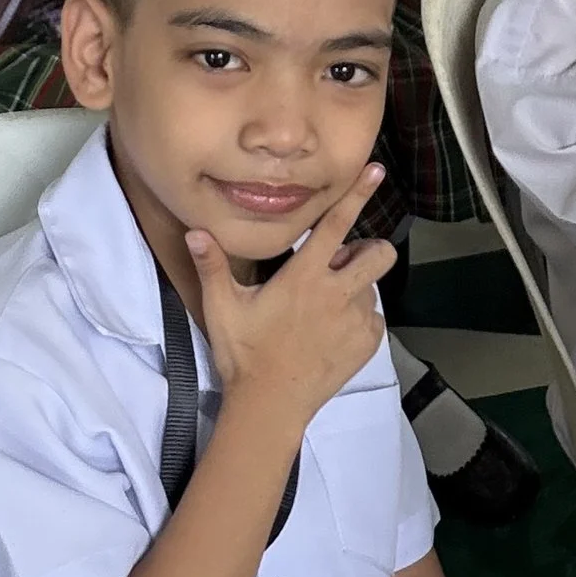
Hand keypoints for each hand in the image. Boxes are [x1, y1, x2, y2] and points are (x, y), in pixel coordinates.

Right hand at [186, 166, 394, 434]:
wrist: (270, 405)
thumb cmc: (244, 354)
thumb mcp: (222, 308)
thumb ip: (213, 266)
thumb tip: (196, 231)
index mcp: (305, 276)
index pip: (336, 225)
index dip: (357, 194)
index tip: (375, 171)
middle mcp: (338, 293)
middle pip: (378, 254)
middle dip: (369, 250)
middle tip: (339, 267)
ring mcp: (356, 321)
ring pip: (373, 287)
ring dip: (356, 288)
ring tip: (325, 309)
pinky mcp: (367, 345)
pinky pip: (374, 319)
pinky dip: (359, 320)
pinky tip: (331, 333)